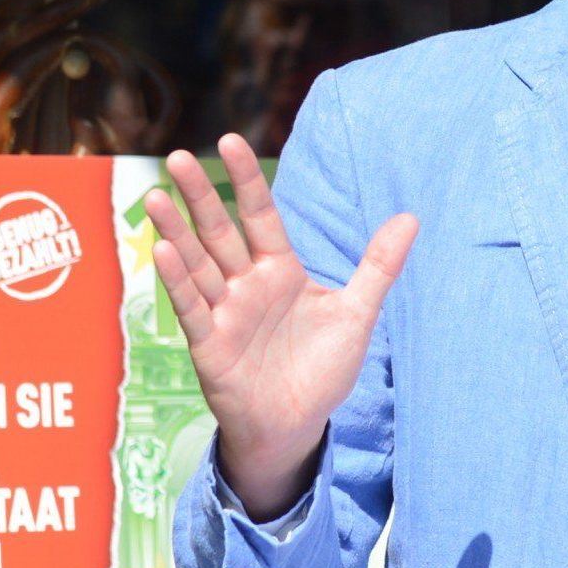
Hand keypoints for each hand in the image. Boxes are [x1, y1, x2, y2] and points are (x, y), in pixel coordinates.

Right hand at [144, 134, 417, 518]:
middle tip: (180, 156)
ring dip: (177, 232)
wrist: (297, 427)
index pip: (260, 215)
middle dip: (200, 196)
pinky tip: (162, 251)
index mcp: (280, 271)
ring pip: (197, 264)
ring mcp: (224, 313)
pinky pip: (192, 307)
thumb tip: (411, 217)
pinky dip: (178, 280)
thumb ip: (378, 266)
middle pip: (220, 232)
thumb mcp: (356, 314)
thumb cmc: (321, 371)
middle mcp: (246, 285)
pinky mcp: (209, 345)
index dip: (246, 181)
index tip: (229, 140)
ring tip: (156, 195)